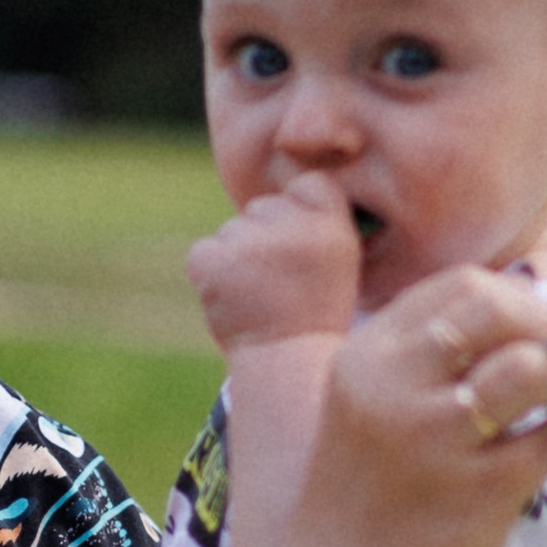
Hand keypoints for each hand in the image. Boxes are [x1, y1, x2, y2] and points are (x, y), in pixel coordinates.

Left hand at [186, 172, 360, 351]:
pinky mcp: (209, 261)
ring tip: (259, 293)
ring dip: (239, 255)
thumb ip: (320, 218)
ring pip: (233, 229)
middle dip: (267, 234)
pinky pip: (205, 249)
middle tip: (280, 279)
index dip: (303, 213)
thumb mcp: (340, 260)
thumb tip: (293, 183)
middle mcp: (290, 229)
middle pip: (264, 206)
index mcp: (330, 226)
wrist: (285, 362)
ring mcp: (247, 244)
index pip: (307, 184)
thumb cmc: (316, 312)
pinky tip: (235, 297)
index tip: (304, 247)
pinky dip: (212, 270)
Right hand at [277, 265, 546, 546]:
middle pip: (493, 308)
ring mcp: (434, 439)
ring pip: (530, 367)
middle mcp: (393, 388)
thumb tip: (542, 330)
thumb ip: (432, 369)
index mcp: (366, 359)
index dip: (522, 298)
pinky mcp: (478, 492)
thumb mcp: (372, 416)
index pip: (458, 289)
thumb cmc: (367, 507)